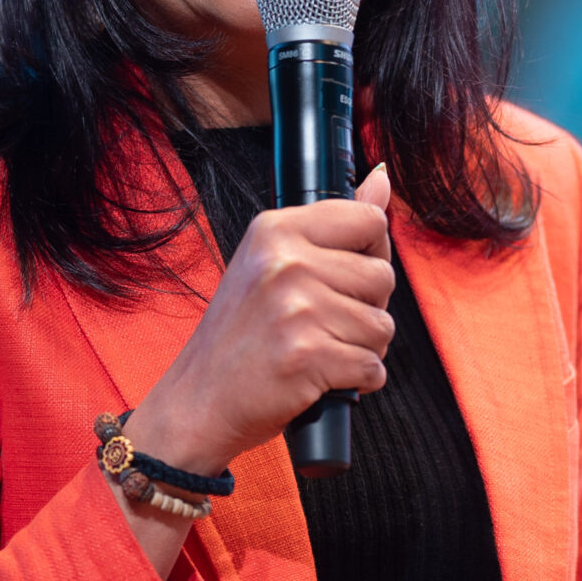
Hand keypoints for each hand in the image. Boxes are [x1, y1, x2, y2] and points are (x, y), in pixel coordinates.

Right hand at [108, 168, 394, 572]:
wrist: (198, 402)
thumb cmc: (240, 336)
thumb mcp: (273, 263)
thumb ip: (333, 224)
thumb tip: (381, 179)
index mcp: (275, 230)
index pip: (368, 220)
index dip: (371, 252)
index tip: (344, 275)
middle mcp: (285, 263)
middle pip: (383, 276)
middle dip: (366, 307)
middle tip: (321, 324)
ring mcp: (296, 310)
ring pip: (382, 326)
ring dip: (362, 348)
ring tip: (319, 351)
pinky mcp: (307, 357)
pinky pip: (373, 368)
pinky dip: (358, 381)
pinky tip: (323, 378)